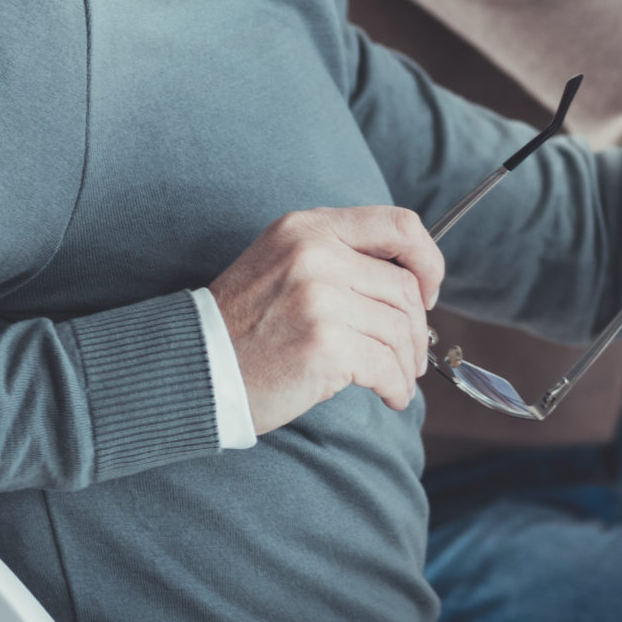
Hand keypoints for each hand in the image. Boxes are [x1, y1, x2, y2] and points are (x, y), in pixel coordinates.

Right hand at [207, 206, 445, 434]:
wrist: (193, 368)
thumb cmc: (245, 324)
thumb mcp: (285, 263)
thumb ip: (341, 257)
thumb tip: (414, 278)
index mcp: (309, 228)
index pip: (399, 226)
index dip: (427, 260)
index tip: (428, 290)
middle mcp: (315, 255)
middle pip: (404, 286)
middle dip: (418, 326)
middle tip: (412, 353)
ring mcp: (319, 299)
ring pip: (399, 328)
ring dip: (408, 361)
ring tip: (399, 379)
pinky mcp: (323, 345)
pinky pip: (386, 365)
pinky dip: (397, 385)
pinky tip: (390, 395)